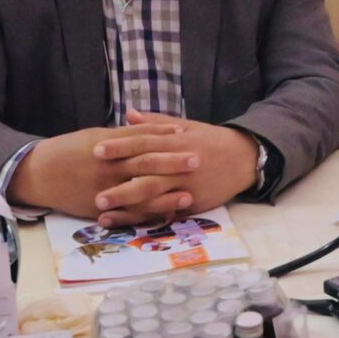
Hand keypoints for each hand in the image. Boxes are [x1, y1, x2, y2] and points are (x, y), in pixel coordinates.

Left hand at [91, 113, 259, 225]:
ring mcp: (185, 187)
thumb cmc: (211, 140)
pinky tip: (128, 223)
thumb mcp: (186, 125)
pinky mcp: (191, 204)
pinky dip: (145, 219)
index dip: (119, 148)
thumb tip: (128, 114)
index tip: (97, 151)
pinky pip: (165, 213)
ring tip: (103, 214)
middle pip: (145, 176)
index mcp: (175, 143)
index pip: (143, 144)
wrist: (243, 159)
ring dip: (127, 207)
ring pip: (153, 198)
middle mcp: (178, 166)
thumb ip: (155, 122)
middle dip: (119, 185)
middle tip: (95, 193)